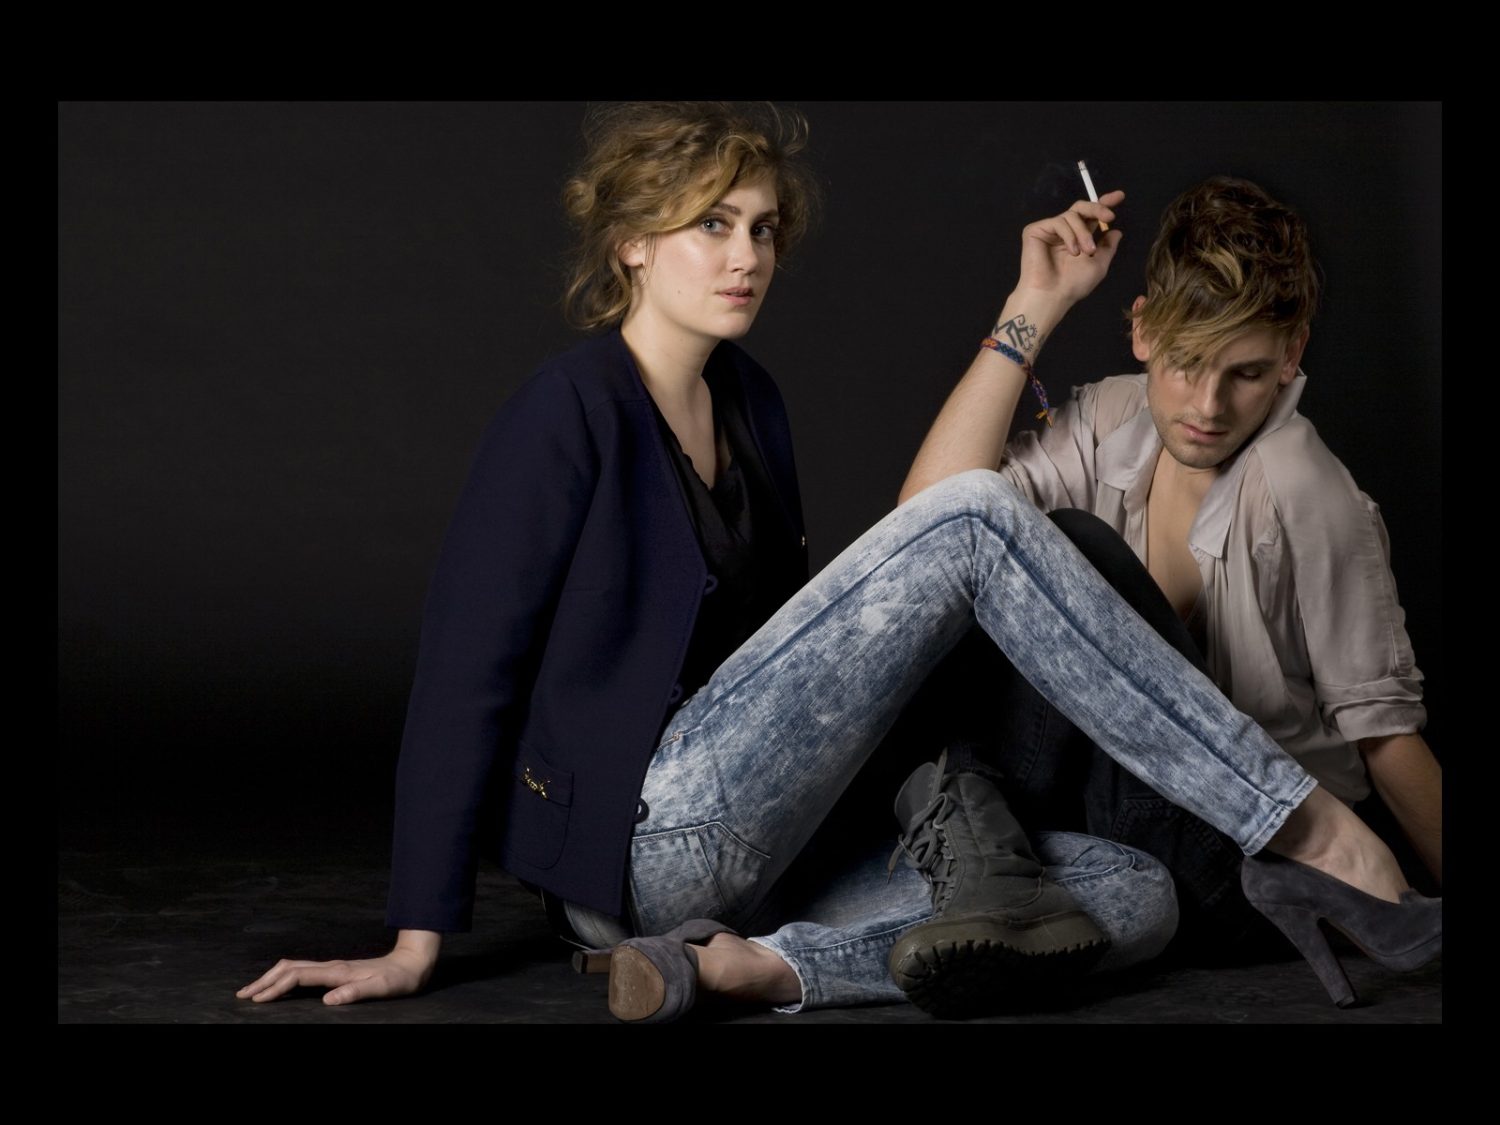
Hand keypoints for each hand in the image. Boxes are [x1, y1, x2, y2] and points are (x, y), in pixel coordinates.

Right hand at [237, 932, 439, 1005]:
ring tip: (253, 990)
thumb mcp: (382, 988)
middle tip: (242, 995)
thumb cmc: (399, 979)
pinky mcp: (336, 971)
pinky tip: (280, 985)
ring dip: (271, 977)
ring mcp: (333, 967)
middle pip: (289, 969)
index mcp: (338, 972)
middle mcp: (332, 967)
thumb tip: (328, 1000)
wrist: (412, 962)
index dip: (275, 987)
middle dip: (264, 981)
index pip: (298, 977)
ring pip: (294, 967)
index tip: (256, 1000)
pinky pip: (303, 972)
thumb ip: (356, 992)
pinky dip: (284, 977)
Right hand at [1015, 191, 1123, 305]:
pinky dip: (1069, 235)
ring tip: (1086, 251)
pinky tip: (1072, 251)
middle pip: (1081, 207)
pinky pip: (1058, 222)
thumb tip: (1116, 231)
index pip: (1090, 216)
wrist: (1052, 295)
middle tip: (1110, 216)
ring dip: (1084, 232)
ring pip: (1072, 215)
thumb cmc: (1074, 284)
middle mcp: (1064, 231)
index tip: (1120, 196)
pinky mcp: (1035, 230)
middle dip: (1098, 208)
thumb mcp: (1099, 264)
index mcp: (1078, 238)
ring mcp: (1049, 230)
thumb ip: (1108, 247)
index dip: (1103, 204)